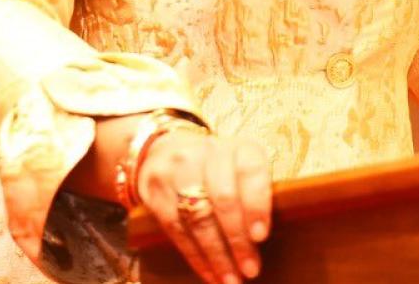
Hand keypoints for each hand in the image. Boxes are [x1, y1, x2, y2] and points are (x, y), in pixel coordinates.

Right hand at [136, 129, 272, 283]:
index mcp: (238, 147)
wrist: (164, 152)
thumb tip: (263, 240)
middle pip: (223, 198)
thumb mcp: (241, 168)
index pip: (250, 171)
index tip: (261, 236)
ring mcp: (178, 171)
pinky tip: (210, 274)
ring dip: (217, 255)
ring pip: (199, 218)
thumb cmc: (218, 169)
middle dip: (237, 240)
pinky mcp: (156, 193)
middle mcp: (207, 153)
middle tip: (250, 268)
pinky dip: (196, 257)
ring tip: (231, 279)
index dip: (257, 204)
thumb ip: (255, 194)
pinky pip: (177, 230)